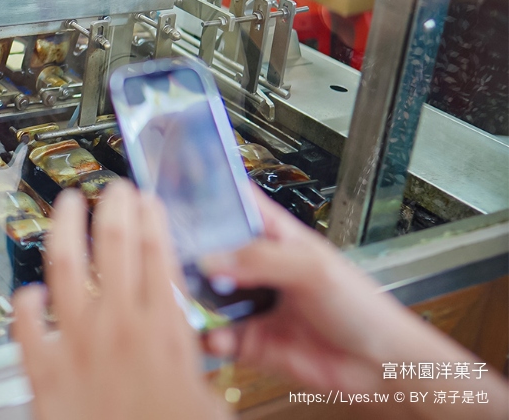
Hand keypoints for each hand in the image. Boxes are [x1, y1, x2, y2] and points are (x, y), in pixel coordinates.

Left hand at [13, 181, 228, 419]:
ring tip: (67, 204)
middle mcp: (118, 328)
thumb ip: (203, 373)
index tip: (149, 199)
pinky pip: (25, 325)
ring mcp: (76, 345)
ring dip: (66, 228)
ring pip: (66, 267)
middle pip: (114, 247)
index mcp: (164, 333)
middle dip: (114, 208)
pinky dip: (24, 303)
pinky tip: (27, 291)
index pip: (158, 255)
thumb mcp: (210, 406)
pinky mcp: (43, 371)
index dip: (152, 219)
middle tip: (113, 188)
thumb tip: (206, 362)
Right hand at [201, 191, 507, 417]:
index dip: (208, 190)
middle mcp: (257, 265)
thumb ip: (260, 259)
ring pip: (206, 293)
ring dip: (193, 296)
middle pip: (210, 248)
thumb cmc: (362, 306)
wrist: (380, 366)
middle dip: (188, 250)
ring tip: (184, 297)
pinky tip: (213, 334)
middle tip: (169, 252)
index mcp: (275, 234)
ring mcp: (251, 302)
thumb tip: (214, 257)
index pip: (236, 201)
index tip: (175, 183)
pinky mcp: (249, 339)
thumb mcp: (312, 268)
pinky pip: (216, 335)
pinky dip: (208, 335)